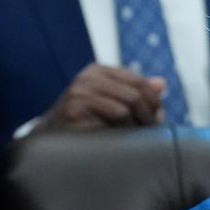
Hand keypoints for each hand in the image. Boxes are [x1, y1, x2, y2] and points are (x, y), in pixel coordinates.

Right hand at [34, 63, 166, 132]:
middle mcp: (88, 77)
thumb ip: (133, 93)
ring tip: (138, 136)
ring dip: (138, 124)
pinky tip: (122, 138)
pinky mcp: (76, 109)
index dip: (153, 100)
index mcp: (97, 71)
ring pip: (128, 105)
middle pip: (136, 93)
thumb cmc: (81, 123)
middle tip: (151, 130)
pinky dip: (125, 129)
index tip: (157, 118)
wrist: (48, 139)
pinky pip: (116, 116)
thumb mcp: (108, 103)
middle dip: (149, 114)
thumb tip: (162, 84)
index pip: (137, 80)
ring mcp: (80, 92)